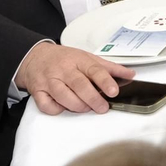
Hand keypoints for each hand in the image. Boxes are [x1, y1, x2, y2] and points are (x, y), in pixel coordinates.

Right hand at [15, 41, 134, 114]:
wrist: (34, 56)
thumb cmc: (64, 59)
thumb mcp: (87, 57)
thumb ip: (109, 67)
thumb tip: (130, 74)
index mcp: (78, 60)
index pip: (94, 69)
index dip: (105, 81)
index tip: (114, 91)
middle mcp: (63, 69)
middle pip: (79, 85)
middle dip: (93, 99)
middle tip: (103, 108)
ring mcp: (49, 80)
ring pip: (62, 96)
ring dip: (76, 105)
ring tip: (86, 108)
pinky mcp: (37, 91)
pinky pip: (46, 104)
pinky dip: (56, 109)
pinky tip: (63, 107)